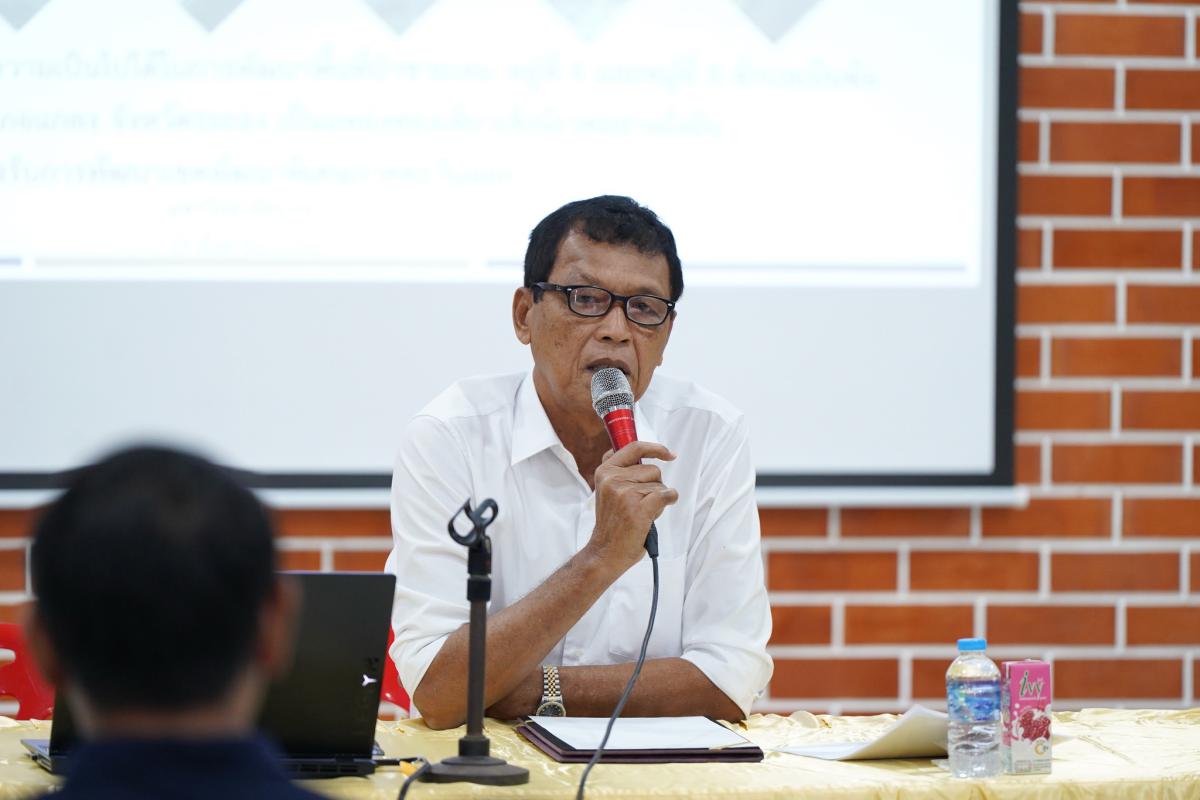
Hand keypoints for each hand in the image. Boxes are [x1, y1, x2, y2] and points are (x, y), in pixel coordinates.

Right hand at [587, 441, 677, 572]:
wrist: (606, 551)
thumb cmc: (613, 522)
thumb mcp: (607, 489)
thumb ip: (621, 470)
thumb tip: (644, 452)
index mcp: (605, 471)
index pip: (634, 447)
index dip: (655, 448)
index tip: (668, 454)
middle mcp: (612, 479)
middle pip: (652, 469)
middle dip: (654, 485)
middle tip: (640, 503)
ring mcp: (625, 493)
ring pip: (659, 484)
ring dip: (657, 499)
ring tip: (641, 512)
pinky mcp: (638, 508)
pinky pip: (665, 495)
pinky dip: (668, 501)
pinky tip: (655, 513)